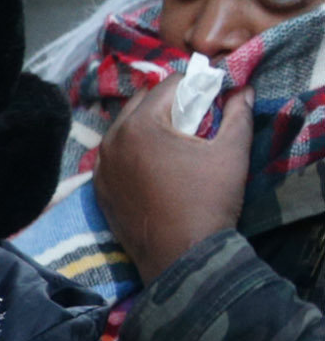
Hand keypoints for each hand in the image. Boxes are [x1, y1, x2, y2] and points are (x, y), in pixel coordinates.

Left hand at [97, 75, 251, 279]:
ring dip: (149, 124)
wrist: (181, 256)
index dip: (195, 85)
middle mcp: (111, 140)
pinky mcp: (98, 188)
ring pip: (124, 128)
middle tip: (196, 115)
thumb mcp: (231, 151)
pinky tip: (155, 161)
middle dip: (168, 102)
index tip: (212, 95)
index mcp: (140, 125)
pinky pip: (114, 155)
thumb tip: (242, 89)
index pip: (168, 85)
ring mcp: (100, 166)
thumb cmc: (208, 201)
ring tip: (177, 137)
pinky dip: (133, 150)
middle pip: (141, 102)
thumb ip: (237, 113)